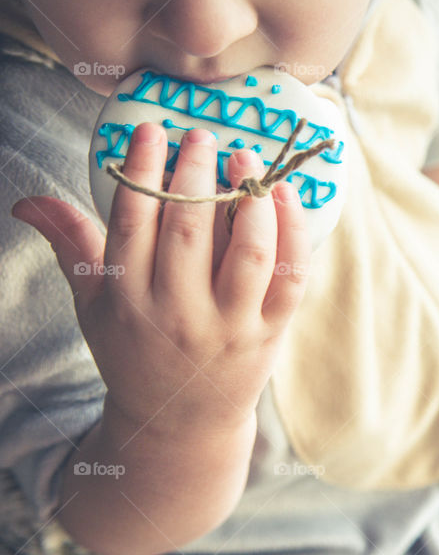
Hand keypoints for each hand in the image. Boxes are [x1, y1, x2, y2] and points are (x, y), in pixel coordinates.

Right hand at [11, 123, 310, 438]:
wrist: (180, 424)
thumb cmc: (136, 353)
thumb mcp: (95, 307)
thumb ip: (73, 248)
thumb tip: (27, 200)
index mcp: (128, 298)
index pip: (134, 222)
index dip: (143, 170)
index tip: (151, 131)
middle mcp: (179, 312)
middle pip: (190, 230)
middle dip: (196, 173)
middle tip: (202, 136)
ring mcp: (230, 325)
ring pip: (247, 252)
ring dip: (249, 199)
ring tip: (245, 159)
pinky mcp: (270, 334)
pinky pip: (290, 277)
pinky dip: (293, 233)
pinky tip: (283, 195)